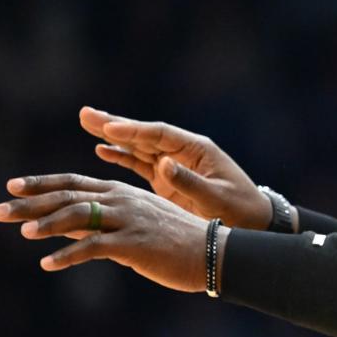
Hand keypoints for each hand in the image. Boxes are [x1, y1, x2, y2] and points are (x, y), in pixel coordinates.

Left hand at [0, 173, 227, 292]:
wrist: (212, 253)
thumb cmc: (175, 242)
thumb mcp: (133, 227)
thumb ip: (98, 225)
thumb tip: (63, 229)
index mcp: (121, 193)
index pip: (73, 182)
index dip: (41, 184)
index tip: (11, 187)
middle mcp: (121, 201)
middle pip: (68, 196)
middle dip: (30, 204)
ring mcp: (127, 220)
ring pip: (78, 216)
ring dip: (46, 224)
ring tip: (21, 232)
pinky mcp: (134, 243)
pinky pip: (94, 247)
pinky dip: (69, 255)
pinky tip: (47, 263)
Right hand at [79, 106, 274, 229]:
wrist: (252, 222)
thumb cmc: (240, 209)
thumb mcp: (217, 198)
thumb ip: (190, 182)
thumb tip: (163, 164)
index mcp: (196, 149)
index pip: (159, 134)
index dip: (133, 131)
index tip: (108, 127)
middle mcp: (182, 152)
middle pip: (144, 134)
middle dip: (115, 125)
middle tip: (84, 114)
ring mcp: (173, 165)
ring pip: (138, 147)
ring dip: (112, 137)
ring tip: (86, 123)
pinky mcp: (167, 181)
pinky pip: (140, 164)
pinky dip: (122, 157)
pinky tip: (101, 150)